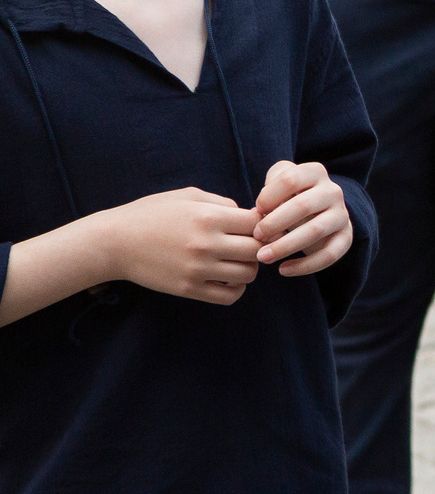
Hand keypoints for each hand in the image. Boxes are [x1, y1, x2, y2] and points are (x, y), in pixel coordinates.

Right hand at [91, 188, 261, 303]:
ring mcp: (197, 269)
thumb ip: (222, 202)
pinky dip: (236, 289)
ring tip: (237, 260)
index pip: (257, 223)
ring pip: (248, 274)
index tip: (252, 225)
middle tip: (249, 244)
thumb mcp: (187, 196)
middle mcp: (206, 244)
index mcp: (208, 217)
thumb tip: (249, 215)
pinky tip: (228, 279)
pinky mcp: (188, 289)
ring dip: (249, 267)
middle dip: (259, 246)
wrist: (114, 243)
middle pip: (258, 250)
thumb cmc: (151, 214)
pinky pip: (229, 296)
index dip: (261, 223)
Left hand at [252, 160, 351, 274]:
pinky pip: (330, 254)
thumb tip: (260, 213)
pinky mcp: (346, 237)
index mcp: (315, 173)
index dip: (268, 197)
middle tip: (256, 237)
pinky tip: (284, 270)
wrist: (317, 211)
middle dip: (274, 224)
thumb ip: (268, 189)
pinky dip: (305, 266)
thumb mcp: (278, 183)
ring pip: (316, 230)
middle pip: (303, 205)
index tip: (255, 211)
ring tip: (263, 257)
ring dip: (286, 246)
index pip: (291, 179)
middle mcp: (333, 191)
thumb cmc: (289, 197)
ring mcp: (341, 215)